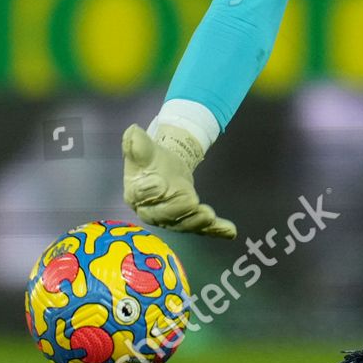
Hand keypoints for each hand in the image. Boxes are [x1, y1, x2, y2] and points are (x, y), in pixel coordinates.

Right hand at [122, 123, 236, 238]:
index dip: (150, 190)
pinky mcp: (189, 222)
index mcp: (136, 194)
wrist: (163, 171)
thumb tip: (132, 131)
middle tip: (192, 202)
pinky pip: (202, 228)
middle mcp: (152, 212)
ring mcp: (172, 220)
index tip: (159, 184)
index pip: (141, 194)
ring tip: (211, 217)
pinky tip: (230, 232)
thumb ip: (137, 144)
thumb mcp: (144, 150)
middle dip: (179, 209)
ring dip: (198, 222)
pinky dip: (216, 230)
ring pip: (185, 224)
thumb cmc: (150, 162)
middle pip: (165, 214)